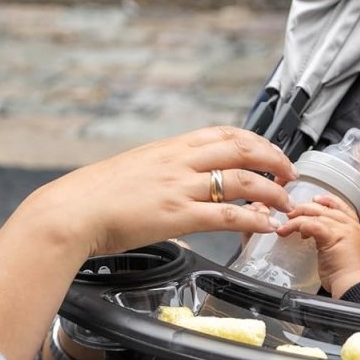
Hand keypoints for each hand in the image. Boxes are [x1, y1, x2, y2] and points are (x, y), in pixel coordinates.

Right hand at [23, 126, 296, 259]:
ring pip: (242, 180)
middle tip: (289, 174)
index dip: (255, 141)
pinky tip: (266, 226)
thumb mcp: (131, 175)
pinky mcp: (178, 215)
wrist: (70, 212)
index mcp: (168, 148)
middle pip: (241, 149)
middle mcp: (178, 162)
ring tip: (285, 204)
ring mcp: (180, 187)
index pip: (223, 133)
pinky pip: (228, 215)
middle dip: (273, 159)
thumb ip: (159, 180)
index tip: (269, 151)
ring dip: (271, 192)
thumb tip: (173, 198)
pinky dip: (254, 219)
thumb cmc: (92, 198)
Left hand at [276, 195, 359, 297]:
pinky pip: (311, 225)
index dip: (326, 200)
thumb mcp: (340, 253)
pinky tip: (289, 231)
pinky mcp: (333, 237)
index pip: (339, 206)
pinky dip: (298, 226)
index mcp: (354, 228)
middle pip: (324, 208)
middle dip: (305, 209)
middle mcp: (350, 225)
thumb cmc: (348, 276)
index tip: (314, 199)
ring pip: (316, 215)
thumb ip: (330, 241)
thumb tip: (313, 238)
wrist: (356, 286)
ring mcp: (343, 230)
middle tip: (290, 214)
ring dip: (297, 218)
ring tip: (285, 226)